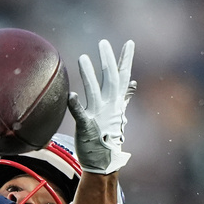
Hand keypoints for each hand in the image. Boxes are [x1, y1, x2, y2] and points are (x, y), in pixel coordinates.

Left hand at [67, 39, 135, 173]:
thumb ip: (124, 98)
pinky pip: (81, 114)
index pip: (123, 77)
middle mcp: (109, 106)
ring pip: (95, 91)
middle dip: (108, 60)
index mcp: (116, 102)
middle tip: (103, 42)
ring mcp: (98, 116)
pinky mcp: (87, 127)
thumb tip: (132, 84)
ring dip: (89, 74)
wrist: (104, 161)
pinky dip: (76, 105)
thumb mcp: (118, 114)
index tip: (129, 42)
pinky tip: (71, 95)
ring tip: (83, 58)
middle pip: (111, 78)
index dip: (126, 60)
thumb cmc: (108, 137)